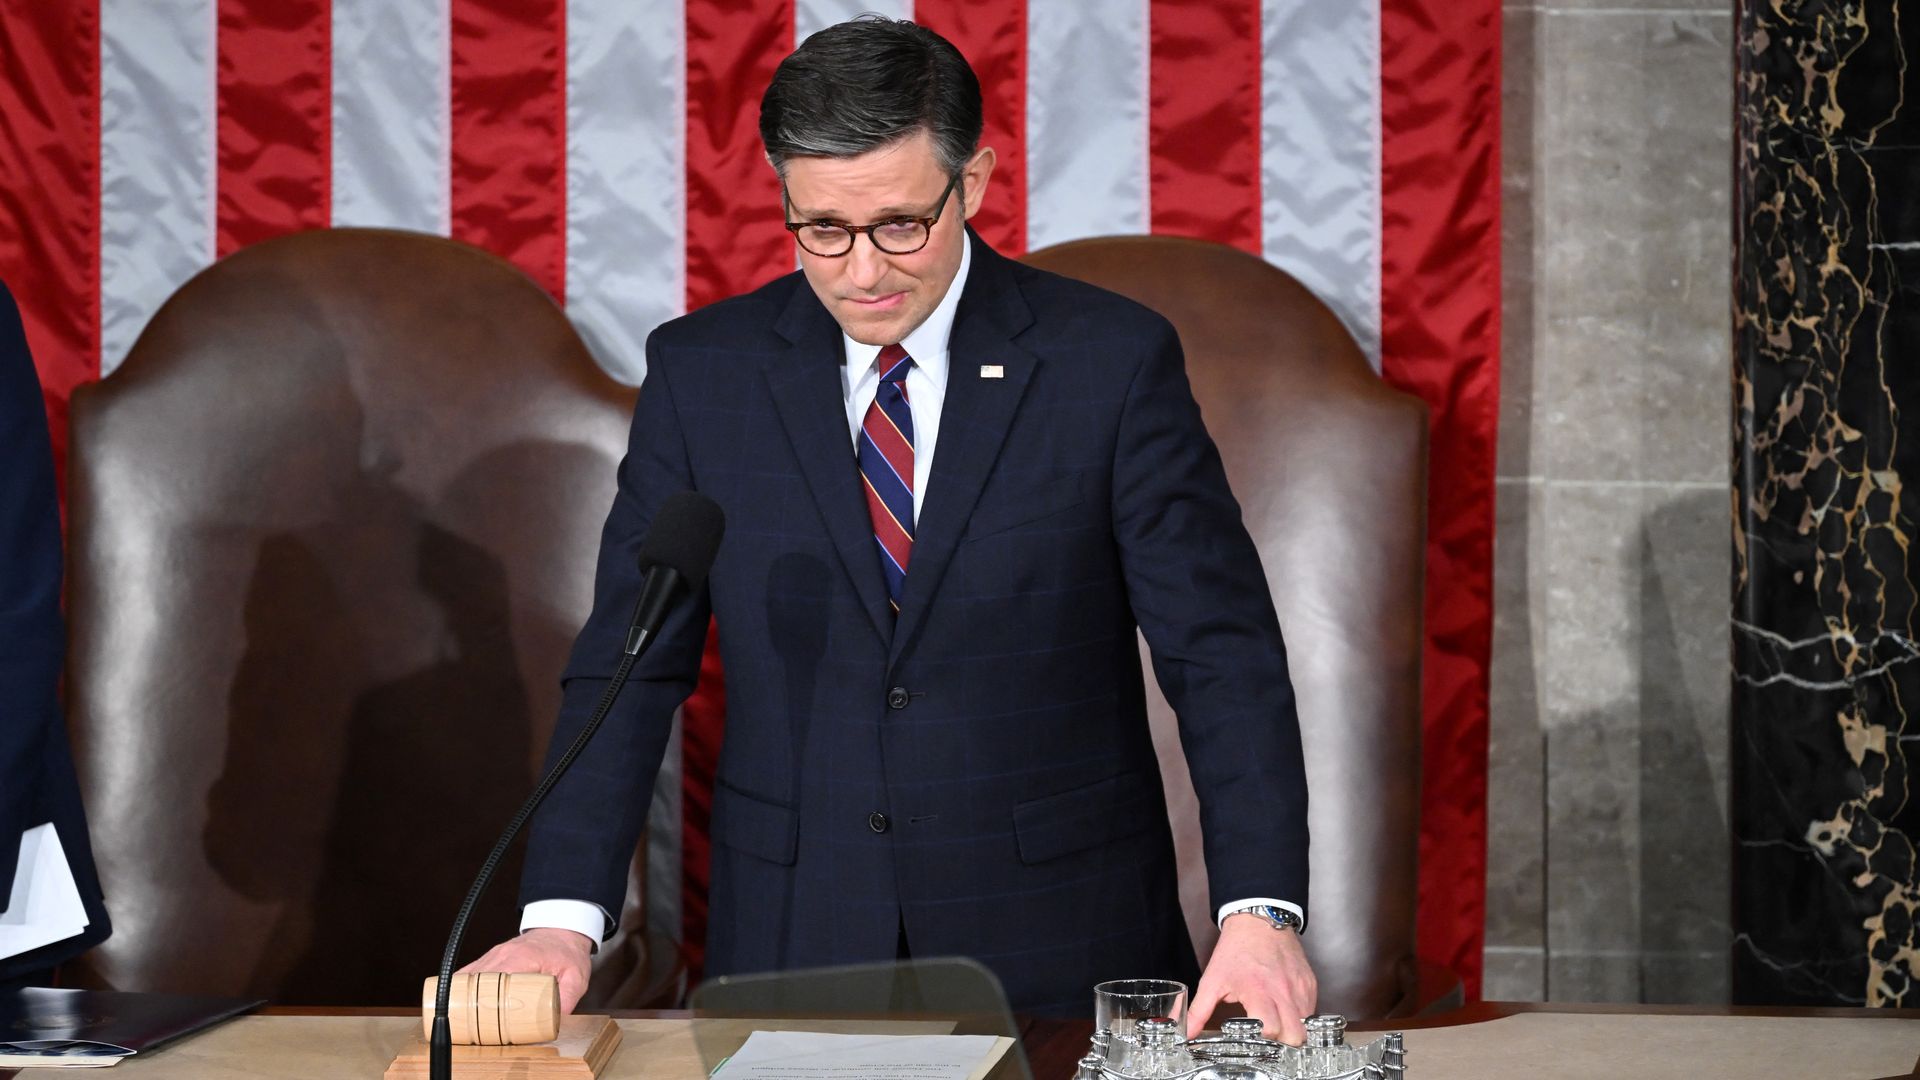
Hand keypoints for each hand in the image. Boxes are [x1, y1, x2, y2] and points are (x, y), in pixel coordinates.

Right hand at [458, 928, 594, 1013]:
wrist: (562, 930)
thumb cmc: (567, 953)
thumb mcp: (576, 976)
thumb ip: (568, 999)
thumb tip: (556, 1022)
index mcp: (522, 958)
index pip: (495, 981)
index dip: (485, 1001)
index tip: (482, 1021)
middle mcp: (502, 956)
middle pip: (475, 982)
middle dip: (469, 1005)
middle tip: (468, 1028)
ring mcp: (493, 956)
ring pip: (467, 978)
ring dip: (462, 998)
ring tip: (459, 1021)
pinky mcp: (489, 960)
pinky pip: (468, 974)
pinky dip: (460, 989)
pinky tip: (457, 1005)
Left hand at [1185, 915, 1317, 1043]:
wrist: (1258, 921)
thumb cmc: (1236, 950)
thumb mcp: (1213, 980)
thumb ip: (1199, 1010)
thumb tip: (1188, 1033)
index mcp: (1258, 992)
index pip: (1271, 1030)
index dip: (1262, 1040)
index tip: (1253, 1039)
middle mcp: (1284, 992)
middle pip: (1295, 1036)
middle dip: (1282, 1043)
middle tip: (1268, 1038)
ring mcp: (1300, 988)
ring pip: (1306, 1026)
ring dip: (1291, 1030)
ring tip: (1275, 1024)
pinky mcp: (1310, 984)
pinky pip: (1311, 1011)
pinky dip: (1299, 1017)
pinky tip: (1284, 1010)